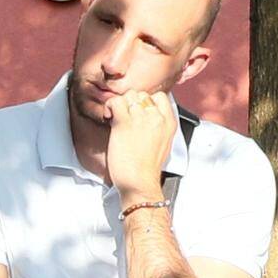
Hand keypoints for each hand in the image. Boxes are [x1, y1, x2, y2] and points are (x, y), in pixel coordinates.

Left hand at [102, 85, 179, 208]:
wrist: (140, 183)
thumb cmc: (148, 169)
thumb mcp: (163, 143)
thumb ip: (158, 126)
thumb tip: (147, 116)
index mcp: (169, 122)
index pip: (159, 97)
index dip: (146, 102)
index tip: (138, 112)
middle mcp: (156, 117)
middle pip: (141, 95)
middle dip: (131, 104)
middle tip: (125, 118)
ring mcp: (141, 118)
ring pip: (128, 96)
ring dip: (119, 106)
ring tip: (116, 119)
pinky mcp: (124, 123)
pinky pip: (114, 102)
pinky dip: (108, 107)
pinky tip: (109, 118)